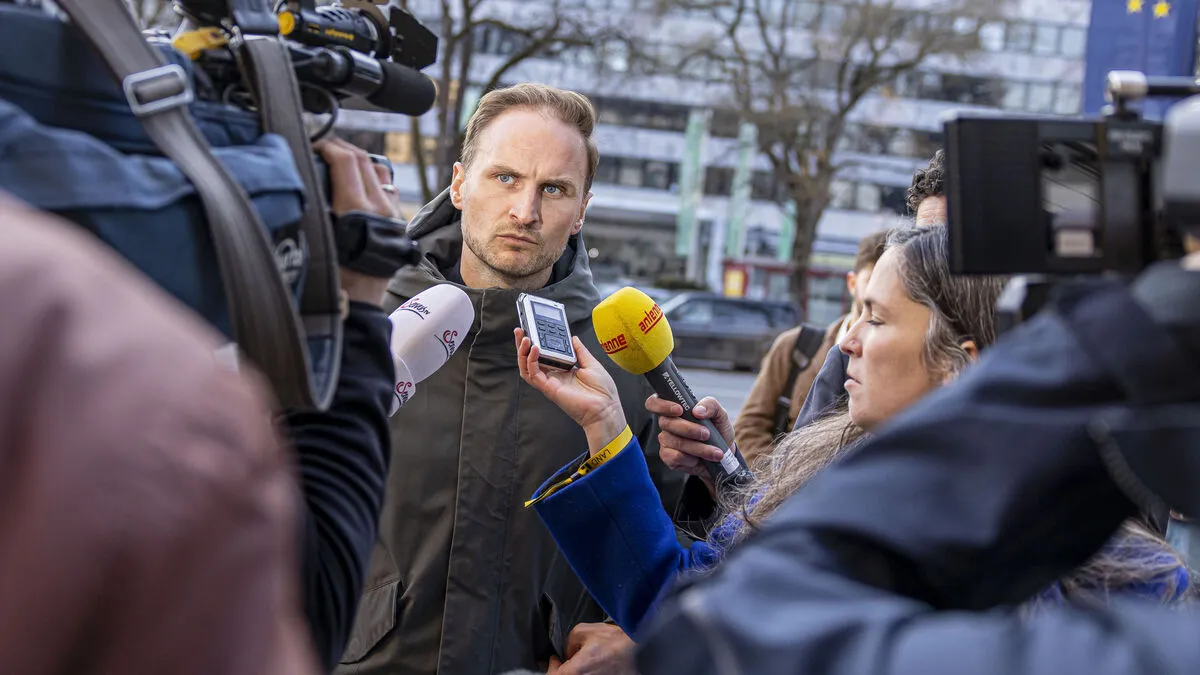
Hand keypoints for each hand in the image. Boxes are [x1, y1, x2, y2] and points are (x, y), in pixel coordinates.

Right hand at [314, 137, 401, 306]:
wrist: (358, 305)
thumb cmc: (330, 278)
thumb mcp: (315, 237)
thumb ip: (312, 204)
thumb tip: (304, 174)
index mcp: (357, 208)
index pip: (345, 160)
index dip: (327, 145)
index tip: (312, 144)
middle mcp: (380, 207)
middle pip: (363, 160)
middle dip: (341, 147)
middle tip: (322, 147)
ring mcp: (392, 213)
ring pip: (378, 171)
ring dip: (358, 160)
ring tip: (338, 162)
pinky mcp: (397, 222)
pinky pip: (386, 188)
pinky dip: (370, 177)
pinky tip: (355, 183)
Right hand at [516, 329, 626, 454]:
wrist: (606, 408)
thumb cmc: (602, 391)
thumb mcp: (592, 364)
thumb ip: (580, 351)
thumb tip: (573, 338)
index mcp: (563, 370)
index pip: (544, 355)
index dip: (537, 343)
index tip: (533, 329)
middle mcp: (554, 376)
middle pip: (531, 360)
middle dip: (523, 345)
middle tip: (520, 330)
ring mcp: (550, 383)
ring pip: (527, 368)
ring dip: (522, 353)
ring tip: (524, 338)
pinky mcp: (549, 389)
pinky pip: (534, 374)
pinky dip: (531, 361)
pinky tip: (535, 349)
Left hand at [547, 623, 636, 674]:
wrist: (642, 651)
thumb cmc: (617, 642)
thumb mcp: (584, 630)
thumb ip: (568, 641)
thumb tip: (568, 651)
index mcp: (576, 671)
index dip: (551, 667)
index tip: (555, 660)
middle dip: (564, 669)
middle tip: (567, 660)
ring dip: (577, 670)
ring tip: (586, 661)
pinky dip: (589, 672)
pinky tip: (596, 665)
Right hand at [645, 394, 733, 492]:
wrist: (723, 455)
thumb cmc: (718, 431)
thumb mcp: (720, 414)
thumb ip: (710, 405)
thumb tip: (697, 411)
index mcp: (675, 409)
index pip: (654, 402)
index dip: (662, 405)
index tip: (679, 410)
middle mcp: (667, 424)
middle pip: (666, 423)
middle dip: (689, 429)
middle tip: (706, 434)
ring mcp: (666, 441)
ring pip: (675, 442)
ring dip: (698, 448)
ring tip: (714, 452)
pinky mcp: (668, 457)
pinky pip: (674, 457)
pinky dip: (690, 459)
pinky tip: (699, 459)